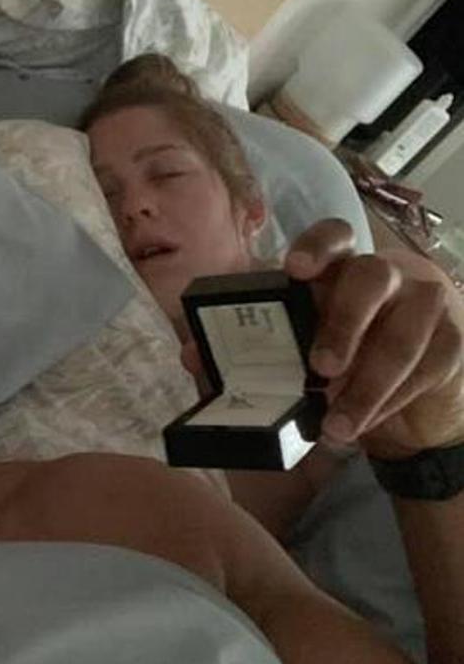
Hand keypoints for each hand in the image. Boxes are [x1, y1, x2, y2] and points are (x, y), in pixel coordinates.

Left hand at [285, 219, 463, 458]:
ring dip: (366, 387)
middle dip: (344, 323)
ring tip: (336, 425)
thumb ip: (278, 346)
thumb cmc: (346, 364)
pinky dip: (390, 403)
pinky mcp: (452, 340)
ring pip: (401, 336)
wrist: (412, 402)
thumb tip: (221, 360)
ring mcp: (424, 304)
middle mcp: (386, 276)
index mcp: (342, 268)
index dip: (317, 247)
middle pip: (371, 277)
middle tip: (321, 367)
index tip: (295, 269)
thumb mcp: (308, 350)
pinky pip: (425, 369)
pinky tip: (365, 424)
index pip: (335, 237)